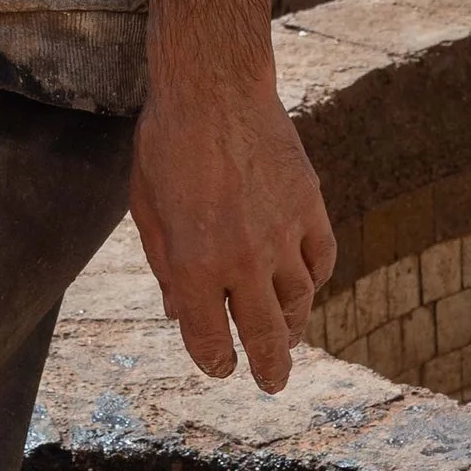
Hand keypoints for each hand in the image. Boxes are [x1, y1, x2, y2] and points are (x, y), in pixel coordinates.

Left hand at [129, 76, 336, 391]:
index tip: (219, 366)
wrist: (214, 87)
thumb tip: (178, 311)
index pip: (209, 338)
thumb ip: (166, 266)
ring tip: (287, 335)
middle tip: (273, 384)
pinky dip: (315, 278)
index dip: (213, 361)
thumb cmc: (167, 145)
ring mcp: (283, 234)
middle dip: (269, 368)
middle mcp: (244, 259)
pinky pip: (322, 259)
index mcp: (196, 265)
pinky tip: (306, 284)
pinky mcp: (310, 207)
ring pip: (299, 300)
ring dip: (292, 325)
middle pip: (264, 335)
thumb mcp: (148, 210)